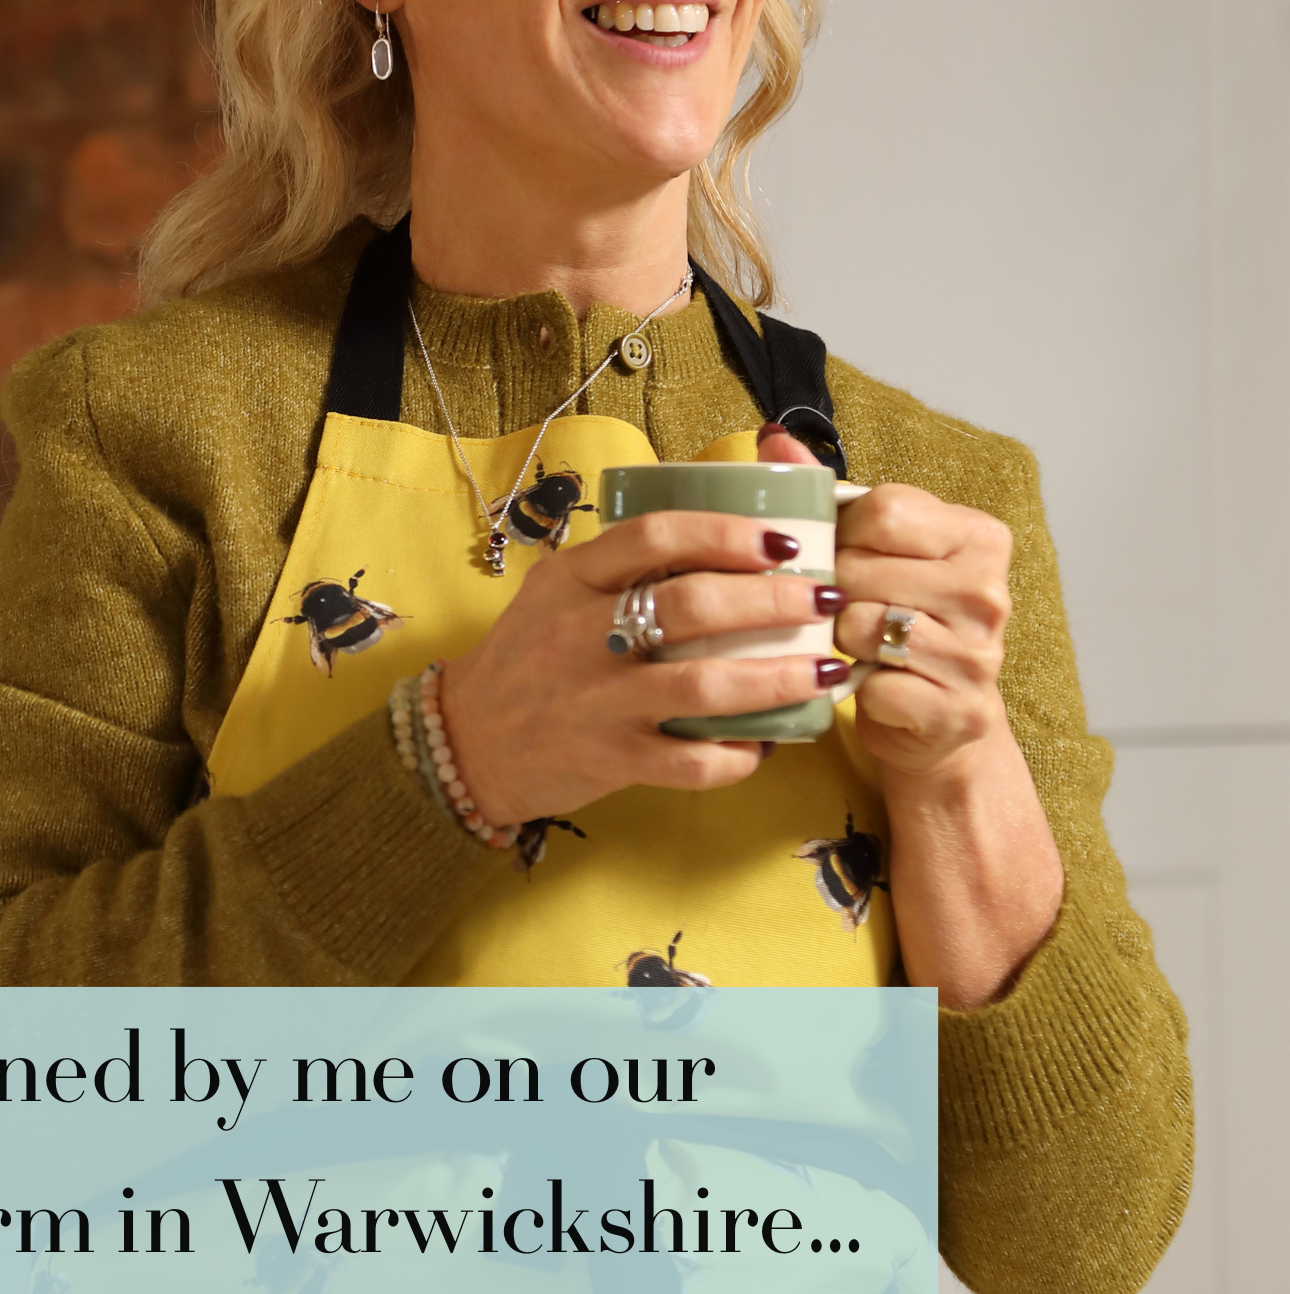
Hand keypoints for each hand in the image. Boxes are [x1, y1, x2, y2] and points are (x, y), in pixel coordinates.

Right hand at [441, 509, 846, 827]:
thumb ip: (618, 565)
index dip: (726, 533)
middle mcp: (581, 634)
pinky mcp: (610, 759)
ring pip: (704, 686)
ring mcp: (597, 700)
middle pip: (693, 605)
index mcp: (570, 579)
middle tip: (823, 598)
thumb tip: (716, 532)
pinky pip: (691, 761)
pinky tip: (768, 744)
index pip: (655, 536)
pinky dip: (739, 755)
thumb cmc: (526, 659)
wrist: (466, 741)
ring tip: (828, 669)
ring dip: (777, 677)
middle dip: (773, 600)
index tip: (781, 540)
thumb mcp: (554, 593)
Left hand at [831, 483, 1012, 782]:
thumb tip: (773, 437)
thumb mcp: (871, 548)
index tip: (846, 553)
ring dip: (840, 639)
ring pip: (862, 626)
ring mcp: (979, 654)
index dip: (844, 534)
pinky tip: (870, 684)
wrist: (934, 716)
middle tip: (843, 607)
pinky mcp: (958, 710)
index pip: (883, 510)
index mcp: (979, 536)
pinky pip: (873, 684)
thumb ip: (825, 492)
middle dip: (833, 590)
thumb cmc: (895, 618)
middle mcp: (989, 591)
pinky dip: (857, 687)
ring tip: (856, 643)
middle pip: (862, 569)